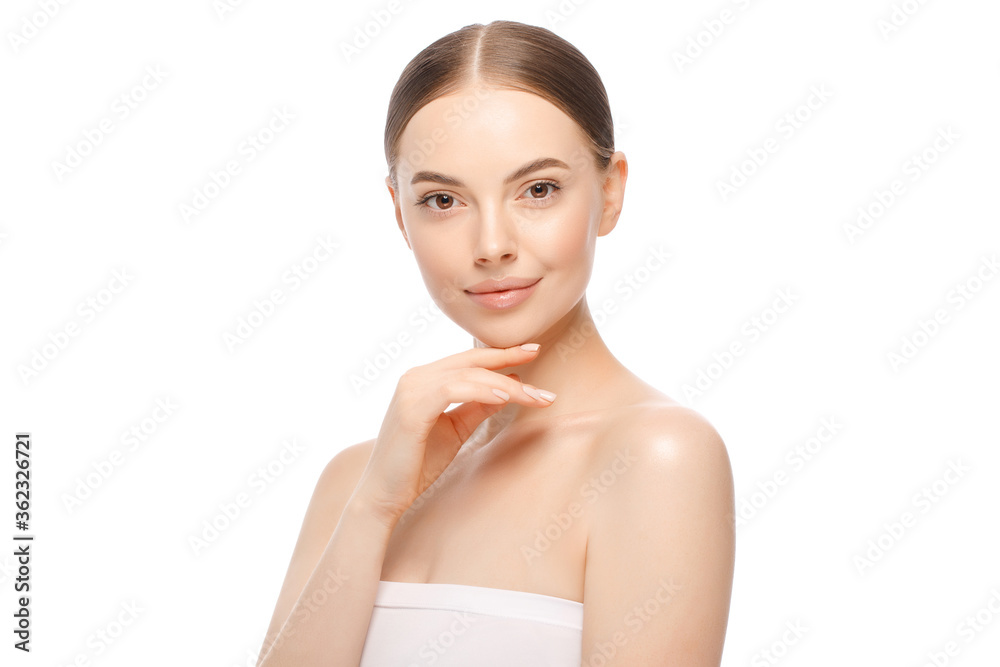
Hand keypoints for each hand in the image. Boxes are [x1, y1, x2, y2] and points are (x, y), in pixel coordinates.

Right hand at [351, 343, 555, 526]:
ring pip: (468, 375)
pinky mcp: (411, 407)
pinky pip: (453, 389)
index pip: (469, 359)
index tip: (533, 351)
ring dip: (505, 385)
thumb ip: (479, 406)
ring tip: (535, 396)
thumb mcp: (457, 430)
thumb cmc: (418, 463)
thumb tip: (511, 387)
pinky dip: (481, 391)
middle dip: (509, 361)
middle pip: (471, 361)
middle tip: (541, 362)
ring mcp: (411, 389)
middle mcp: (415, 376)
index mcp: (425, 379)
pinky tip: (505, 398)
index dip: (502, 354)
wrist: (385, 494)